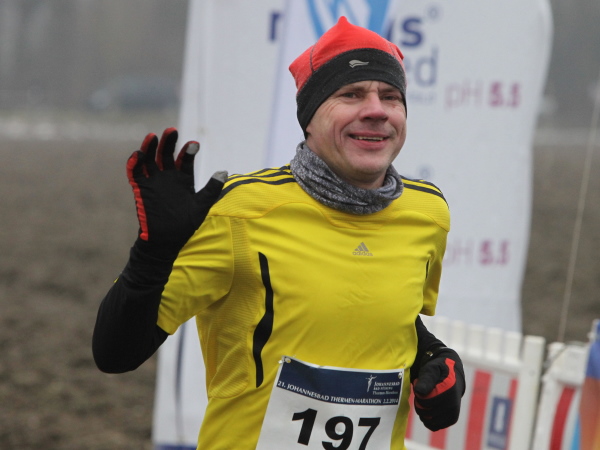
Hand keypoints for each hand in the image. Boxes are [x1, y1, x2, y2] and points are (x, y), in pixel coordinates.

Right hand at [126, 127, 226, 258]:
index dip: (189, 151)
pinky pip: (135, 173)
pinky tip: (138, 155)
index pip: (185, 159)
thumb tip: (224, 172)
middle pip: (166, 154)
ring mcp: (154, 182)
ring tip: (152, 137)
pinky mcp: (140, 189)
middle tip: (171, 131)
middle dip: (168, 142)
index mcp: (184, 179)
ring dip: (150, 148)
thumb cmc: (185, 225)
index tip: (194, 144)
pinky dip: (134, 163)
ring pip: (149, 160)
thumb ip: (211, 189)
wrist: (166, 241)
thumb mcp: (202, 206)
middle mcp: (168, 177)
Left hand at [412, 347, 464, 430]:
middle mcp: (453, 403)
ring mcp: (453, 413)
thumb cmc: (438, 371)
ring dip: (422, 411)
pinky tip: (428, 409)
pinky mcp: (451, 420)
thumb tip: (419, 392)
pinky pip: (433, 426)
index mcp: (449, 390)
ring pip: (428, 420)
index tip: (419, 384)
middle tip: (422, 392)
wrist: (452, 377)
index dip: (418, 393)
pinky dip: (427, 419)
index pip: (425, 401)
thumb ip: (425, 379)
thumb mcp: (431, 369)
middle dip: (419, 402)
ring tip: (426, 399)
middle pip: (425, 412)